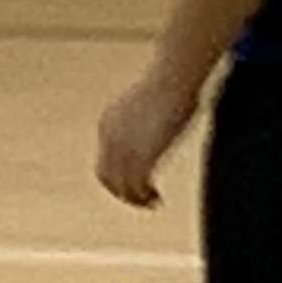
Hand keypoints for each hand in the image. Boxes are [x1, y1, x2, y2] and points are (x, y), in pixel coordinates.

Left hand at [96, 69, 200, 208]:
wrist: (173, 78)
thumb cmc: (175, 79)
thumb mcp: (155, 98)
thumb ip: (156, 112)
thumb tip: (176, 106)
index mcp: (109, 121)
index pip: (105, 157)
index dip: (119, 172)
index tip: (139, 178)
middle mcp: (109, 138)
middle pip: (106, 176)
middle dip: (123, 191)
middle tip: (142, 199)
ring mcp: (123, 149)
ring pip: (120, 187)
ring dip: (135, 199)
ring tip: (152, 203)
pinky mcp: (139, 157)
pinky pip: (137, 188)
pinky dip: (144, 199)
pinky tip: (158, 200)